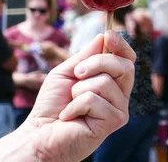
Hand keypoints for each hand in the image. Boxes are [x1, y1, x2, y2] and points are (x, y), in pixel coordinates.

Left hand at [22, 31, 135, 161]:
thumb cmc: (53, 105)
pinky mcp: (114, 121)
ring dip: (79, 90)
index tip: (109, 35)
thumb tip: (103, 36)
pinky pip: (94, 99)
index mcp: (112, 82)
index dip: (121, 45)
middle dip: (97, 63)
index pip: (127, 59)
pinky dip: (74, 105)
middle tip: (77, 74)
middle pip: (124, 65)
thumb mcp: (67, 71)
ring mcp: (120, 109)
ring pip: (105, 82)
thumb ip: (86, 56)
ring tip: (71, 104)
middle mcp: (121, 95)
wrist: (40, 133)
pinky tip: (70, 116)